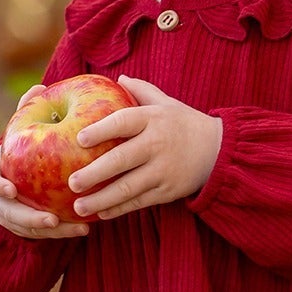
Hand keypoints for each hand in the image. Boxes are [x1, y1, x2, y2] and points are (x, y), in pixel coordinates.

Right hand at [0, 84, 90, 239]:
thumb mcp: (25, 128)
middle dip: (28, 219)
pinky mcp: (29, 229)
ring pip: (27, 230)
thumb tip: (40, 86)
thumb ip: (28, 110)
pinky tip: (85, 228)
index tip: (12, 189)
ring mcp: (12, 216)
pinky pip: (44, 237)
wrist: (26, 171)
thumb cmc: (26, 144)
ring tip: (77, 227)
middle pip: (7, 213)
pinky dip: (63, 233)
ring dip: (52, 231)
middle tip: (50, 219)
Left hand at [66, 75, 223, 219]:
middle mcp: (157, 144)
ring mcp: (163, 170)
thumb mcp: (166, 103)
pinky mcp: (168, 191)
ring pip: (128, 188)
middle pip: (122, 159)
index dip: (101, 130)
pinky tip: (100, 214)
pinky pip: (139, 202)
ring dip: (102, 199)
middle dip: (95, 173)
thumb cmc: (185, 124)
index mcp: (153, 119)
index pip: (124, 122)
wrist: (219, 151)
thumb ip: (141, 90)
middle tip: (71, 182)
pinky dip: (119, 209)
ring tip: (78, 207)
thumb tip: (117, 78)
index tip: (79, 139)